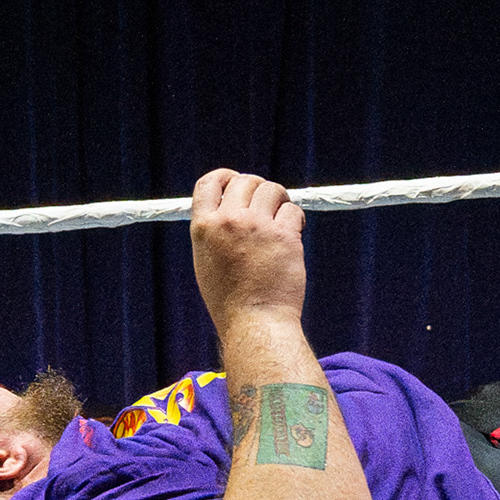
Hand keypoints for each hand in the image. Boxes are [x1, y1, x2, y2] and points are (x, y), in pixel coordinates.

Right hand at [187, 169, 308, 327]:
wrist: (254, 322)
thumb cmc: (231, 298)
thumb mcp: (207, 260)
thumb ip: (216, 230)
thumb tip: (233, 204)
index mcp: (203, 228)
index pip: (209, 182)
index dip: (226, 176)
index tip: (237, 181)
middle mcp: (228, 222)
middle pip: (245, 181)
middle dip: (259, 188)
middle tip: (268, 205)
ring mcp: (256, 227)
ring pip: (272, 189)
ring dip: (279, 199)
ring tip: (281, 219)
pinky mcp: (283, 235)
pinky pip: (293, 211)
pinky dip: (296, 220)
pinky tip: (294, 235)